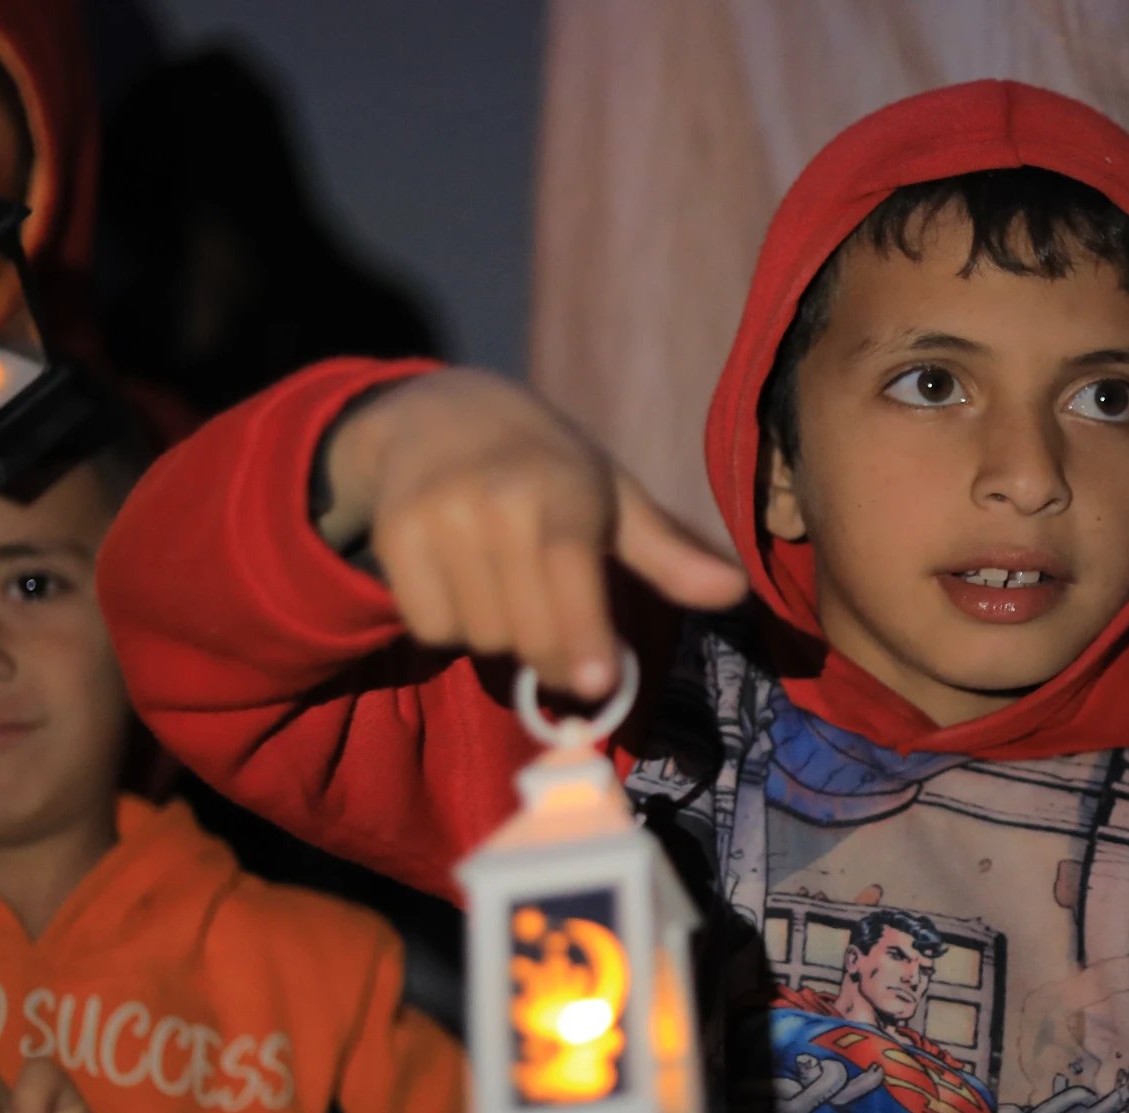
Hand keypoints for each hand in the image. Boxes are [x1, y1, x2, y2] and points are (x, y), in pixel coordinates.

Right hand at [321, 367, 748, 698]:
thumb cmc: (546, 466)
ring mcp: (439, 517)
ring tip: (504, 585)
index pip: (570, 574)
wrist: (439, 414)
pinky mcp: (394, 535)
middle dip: (551, 651)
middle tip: (561, 632)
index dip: (582, 634)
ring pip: (478, 635)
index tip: (597, 682)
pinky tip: (460, 580)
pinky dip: (448, 623)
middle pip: (525, 630)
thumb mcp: (613, 497)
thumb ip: (668, 552)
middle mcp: (497, 501)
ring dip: (498, 634)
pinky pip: (429, 625)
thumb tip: (734, 592)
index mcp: (563, 490)